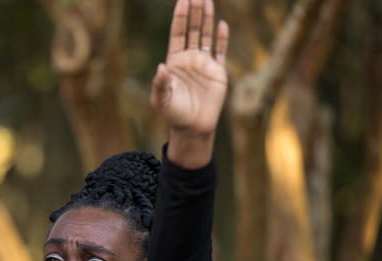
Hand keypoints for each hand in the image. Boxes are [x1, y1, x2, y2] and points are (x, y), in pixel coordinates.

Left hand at [150, 0, 228, 135]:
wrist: (192, 128)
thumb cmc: (174, 115)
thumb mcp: (161, 100)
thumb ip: (160, 84)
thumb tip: (161, 68)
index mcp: (175, 62)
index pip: (178, 34)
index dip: (180, 18)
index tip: (182, 0)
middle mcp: (190, 59)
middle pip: (193, 30)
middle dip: (193, 12)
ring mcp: (204, 64)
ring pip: (206, 36)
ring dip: (206, 19)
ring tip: (206, 0)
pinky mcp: (218, 72)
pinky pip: (220, 51)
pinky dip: (222, 39)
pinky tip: (222, 24)